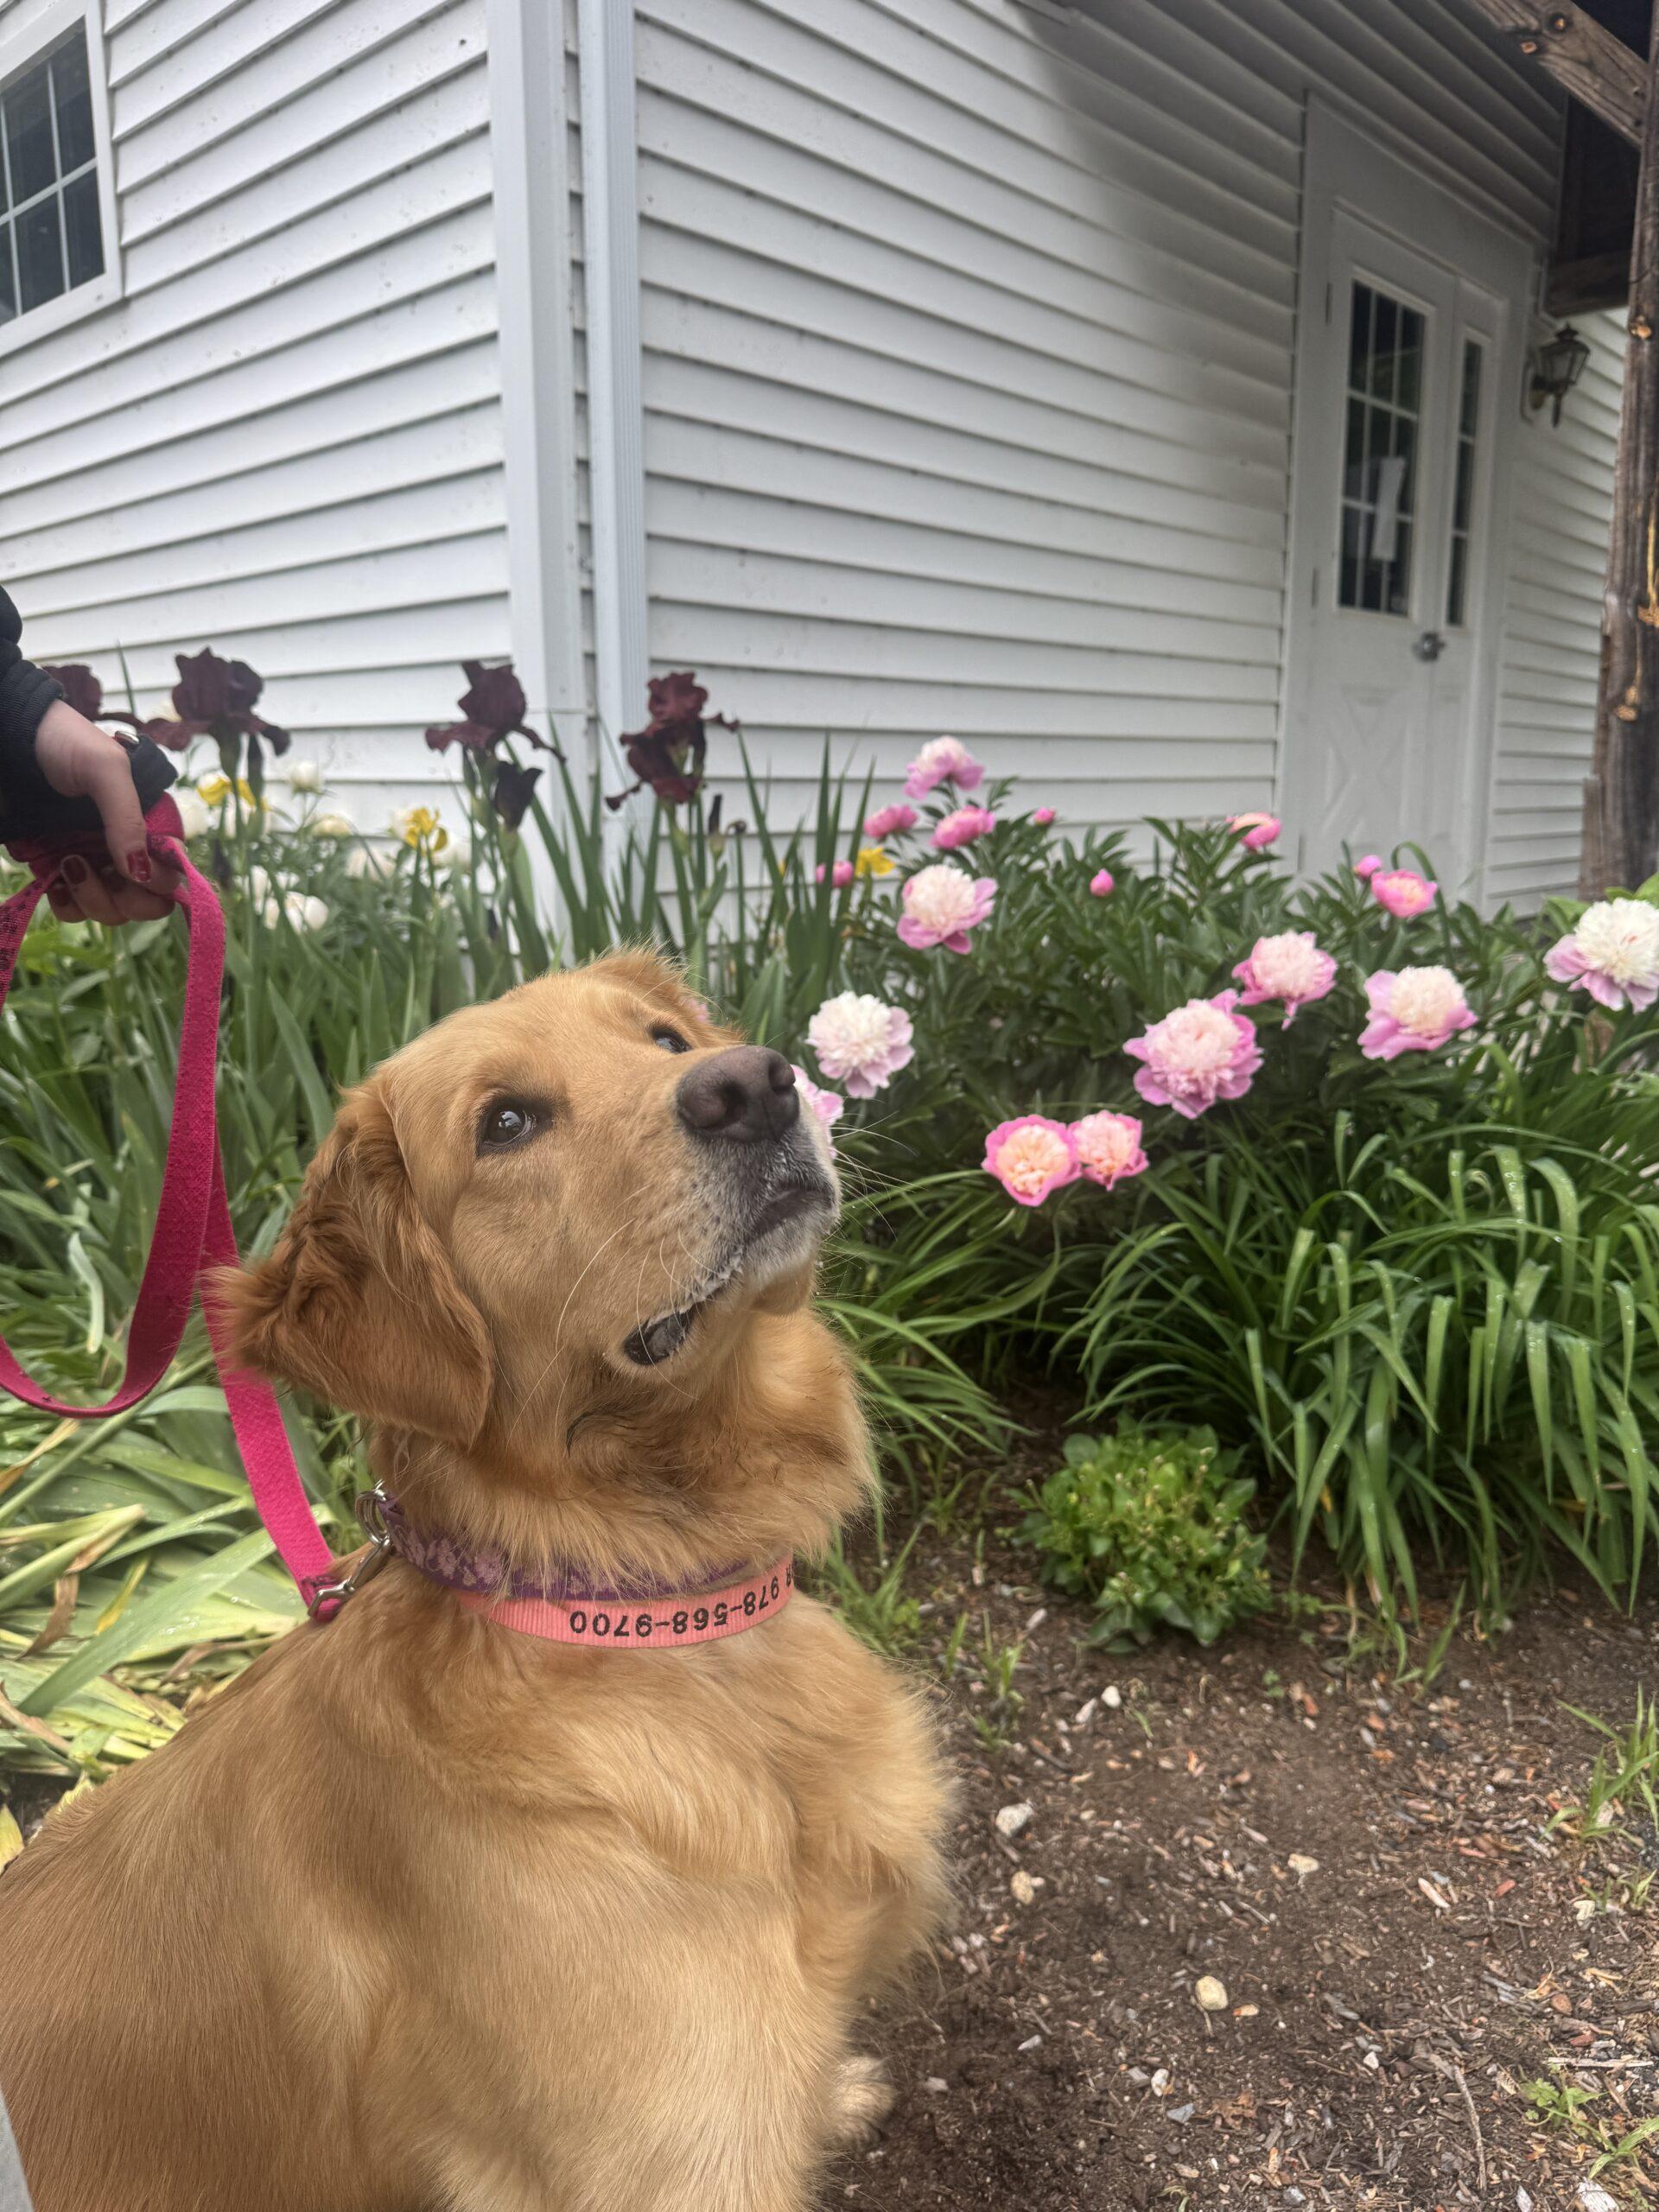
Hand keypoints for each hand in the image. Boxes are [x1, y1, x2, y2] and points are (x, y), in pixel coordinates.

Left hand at [32, 699, 179, 923]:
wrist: (12, 738)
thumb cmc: (65, 744)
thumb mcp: (105, 768)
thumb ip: (127, 817)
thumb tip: (139, 872)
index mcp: (150, 827)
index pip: (172, 874)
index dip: (159, 882)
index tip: (133, 871)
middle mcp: (127, 851)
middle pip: (146, 903)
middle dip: (125, 899)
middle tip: (94, 867)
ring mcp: (95, 864)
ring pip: (110, 912)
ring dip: (91, 898)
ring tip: (67, 861)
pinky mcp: (62, 874)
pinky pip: (75, 910)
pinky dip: (66, 904)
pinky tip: (54, 882)